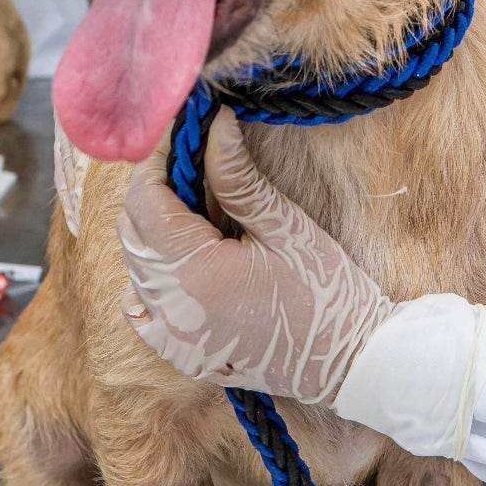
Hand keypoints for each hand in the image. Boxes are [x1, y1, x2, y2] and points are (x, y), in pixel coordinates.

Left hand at [118, 110, 397, 402]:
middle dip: (152, 193)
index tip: (181, 137)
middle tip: (189, 165)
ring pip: (136, 268)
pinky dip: (149, 283)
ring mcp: (173, 338)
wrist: (352, 361)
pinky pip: (143, 311)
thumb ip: (237, 178)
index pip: (146, 201)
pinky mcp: (183, 355)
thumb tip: (214, 124)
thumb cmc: (327, 292)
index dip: (157, 163)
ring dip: (153, 232)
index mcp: (197, 272)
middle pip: (133, 233)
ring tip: (194, 210)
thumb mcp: (285, 226)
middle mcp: (173, 308)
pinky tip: (178, 265)